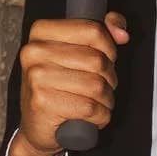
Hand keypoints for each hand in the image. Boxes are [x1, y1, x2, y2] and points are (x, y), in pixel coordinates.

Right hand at [11, 10, 129, 155]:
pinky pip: (89, 108)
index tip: (106, 60)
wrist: (36, 125)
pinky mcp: (42, 103)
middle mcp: (34, 52)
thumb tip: (121, 33)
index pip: (93, 30)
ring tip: (99, 102)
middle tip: (102, 86)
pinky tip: (93, 117)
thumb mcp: (76, 52)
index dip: (109, 48)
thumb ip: (101, 32)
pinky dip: (100, 116)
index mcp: (41, 32)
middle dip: (110, 78)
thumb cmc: (59, 87)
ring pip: (96, 85)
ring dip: (107, 99)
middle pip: (97, 60)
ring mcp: (36, 77)